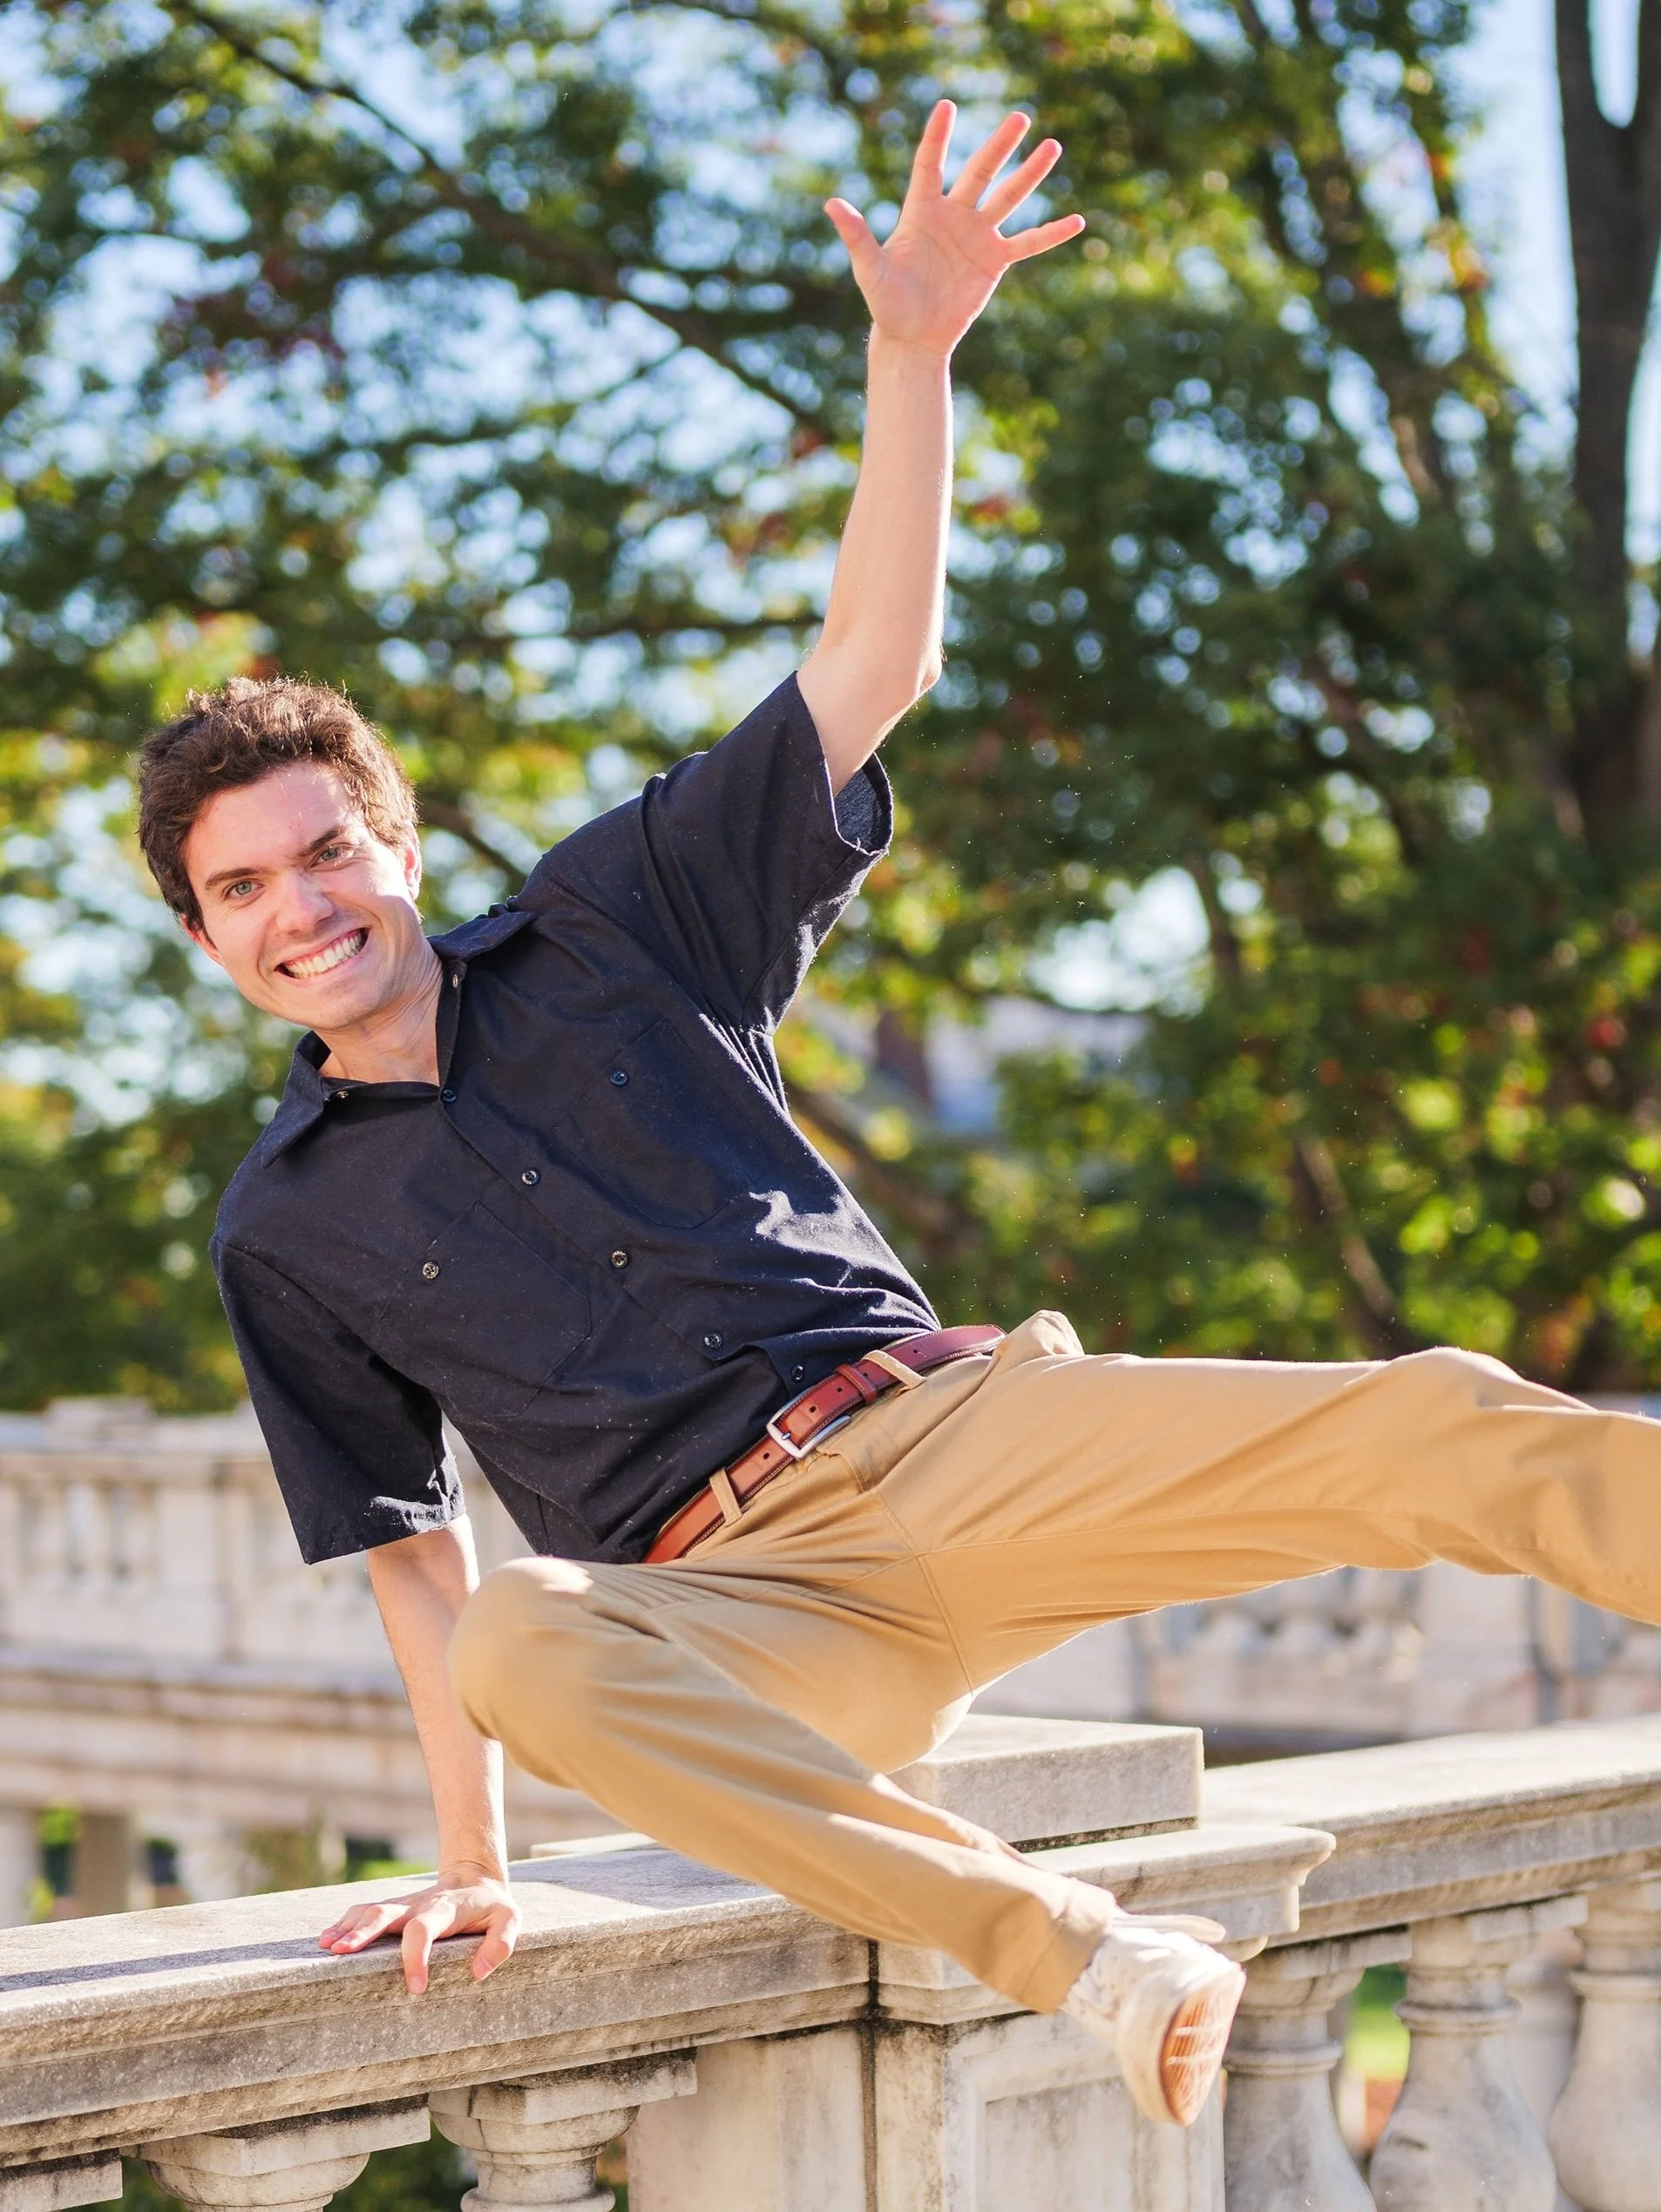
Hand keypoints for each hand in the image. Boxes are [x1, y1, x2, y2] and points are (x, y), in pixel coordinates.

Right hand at [318, 1864, 520, 1994]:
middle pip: (386, 1913)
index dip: (416, 1957)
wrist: (475, 1875)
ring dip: (347, 1927)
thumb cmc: (492, 1907)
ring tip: (326, 1947)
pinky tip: (326, 1940)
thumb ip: (501, 1944)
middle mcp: (417, 1904)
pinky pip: (364, 1911)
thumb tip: (479, 1972)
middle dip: (363, 1932)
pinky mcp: (393, 1908)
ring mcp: (402, 1904)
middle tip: (342, 1953)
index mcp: (445, 1909)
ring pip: (369, 1909)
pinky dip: (344, 1923)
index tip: (415, 1988)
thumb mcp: (510, 1920)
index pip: (424, 1929)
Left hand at [824, 102, 1084, 356]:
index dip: (938, 136)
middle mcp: (953, 216)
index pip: (930, 164)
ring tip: (1052, 148)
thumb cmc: (887, 304)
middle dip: (1000, 146)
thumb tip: (831, 204)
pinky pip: (1027, 244)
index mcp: (921, 212)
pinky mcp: (994, 262)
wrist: (913, 337)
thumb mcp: (869, 271)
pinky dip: (1051, 234)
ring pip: (1007, 198)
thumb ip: (856, 236)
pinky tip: (1077, 221)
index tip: (947, 105)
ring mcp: (976, 237)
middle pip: (980, 172)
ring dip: (1029, 175)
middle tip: (1021, 117)